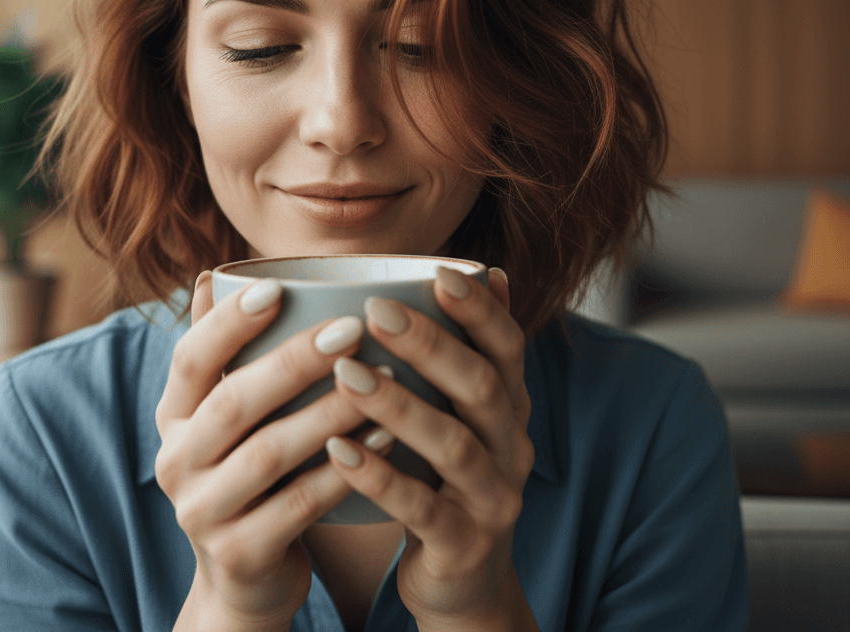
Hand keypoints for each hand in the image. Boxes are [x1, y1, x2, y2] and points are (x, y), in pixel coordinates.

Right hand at [155, 270, 396, 629]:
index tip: (276, 286)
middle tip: (352, 327)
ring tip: (383, 376)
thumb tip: (211, 275)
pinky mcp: (241, 554)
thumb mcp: (223, 416)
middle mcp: (176, 462)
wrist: (245, 575)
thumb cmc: (249, 469)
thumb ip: (223, 352)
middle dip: (294, 361)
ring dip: (330, 411)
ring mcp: (204, 513)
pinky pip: (301, 504)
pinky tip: (387, 436)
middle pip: (234, 402)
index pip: (189, 359)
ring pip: (271, 453)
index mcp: (173, 417)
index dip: (228, 322)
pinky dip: (346, 468)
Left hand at [323, 266, 537, 631]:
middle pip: (482, 388)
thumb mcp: (465, 413)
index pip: (508, 347)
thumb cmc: (447, 474)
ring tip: (345, 372)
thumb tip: (490, 272)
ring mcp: (493, 500)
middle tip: (375, 310)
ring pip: (453, 446)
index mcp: (509, 407)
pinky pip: (421, 510)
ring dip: (398, 406)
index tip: (438, 272)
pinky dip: (379, 477)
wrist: (465, 579)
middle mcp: (512, 448)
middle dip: (430, 345)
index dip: (479, 310)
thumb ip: (470, 349)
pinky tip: (338, 449)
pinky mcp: (463, 547)